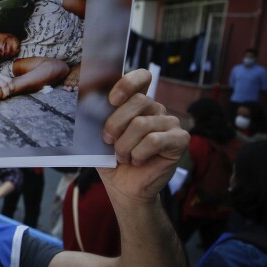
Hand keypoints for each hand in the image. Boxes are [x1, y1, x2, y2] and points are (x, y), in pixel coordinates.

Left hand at [97, 70, 189, 202]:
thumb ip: (99, 117)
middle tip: (107, 140)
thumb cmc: (111, 159)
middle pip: (138, 101)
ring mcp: (170, 123)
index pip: (141, 78)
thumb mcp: (100, 135)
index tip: (111, 100)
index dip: (127, 83)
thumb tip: (87, 103)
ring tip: (122, 156)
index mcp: (137, 103)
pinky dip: (139, 153)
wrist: (124, 188)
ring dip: (125, 144)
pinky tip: (137, 161)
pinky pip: (155, 140)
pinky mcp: (180, 139)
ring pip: (142, 124)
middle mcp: (155, 109)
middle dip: (116, 123)